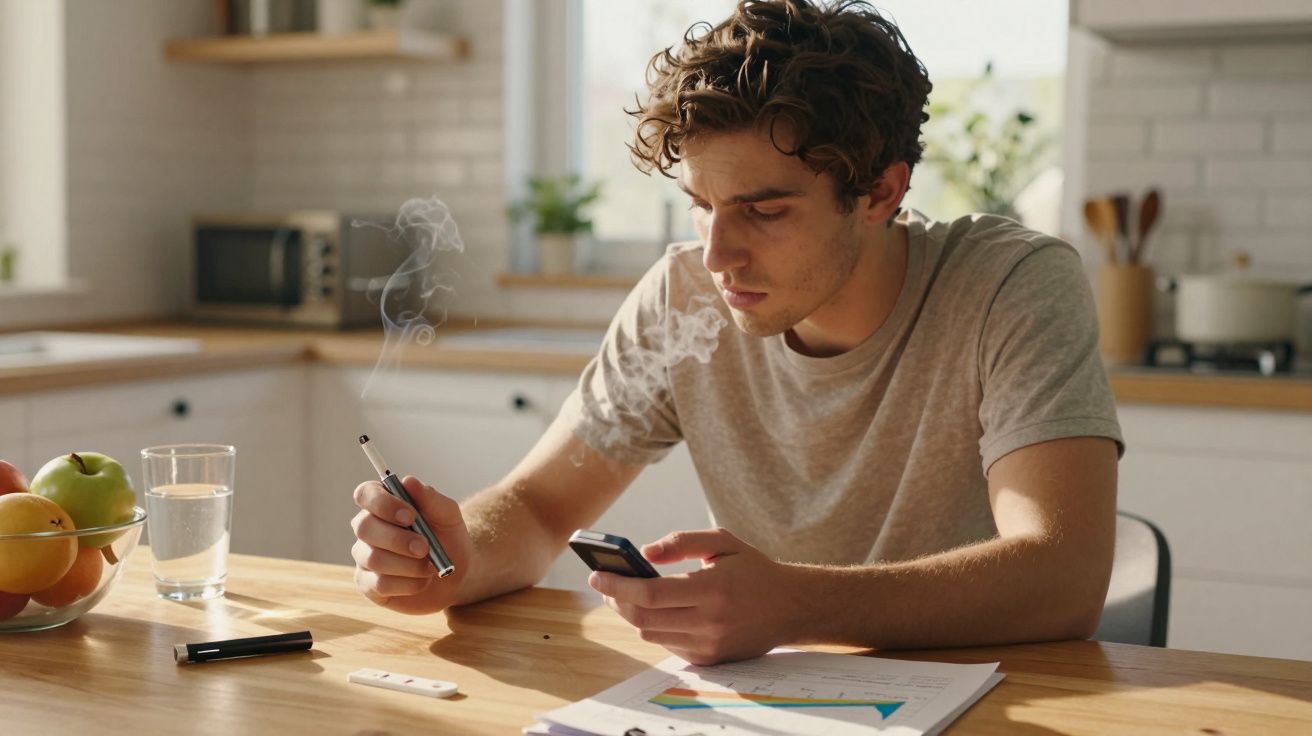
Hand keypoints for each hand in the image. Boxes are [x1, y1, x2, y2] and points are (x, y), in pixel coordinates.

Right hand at [350, 476, 471, 614]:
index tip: (410, 515)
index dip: (382, 503)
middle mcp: (367, 528)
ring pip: (373, 558)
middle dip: (398, 539)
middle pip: (364, 527)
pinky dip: (408, 584)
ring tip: (430, 566)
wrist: (457, 573)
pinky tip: (422, 581)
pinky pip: (379, 584)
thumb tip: (408, 481)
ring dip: (408, 564)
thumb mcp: (448, 515)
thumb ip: (430, 498)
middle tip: (425, 547)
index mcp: (382, 504)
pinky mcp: (368, 585)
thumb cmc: (448, 537)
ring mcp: (364, 557)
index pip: (365, 494)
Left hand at [588, 527, 801, 664]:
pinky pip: (668, 644)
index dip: (617, 585)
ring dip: (633, 614)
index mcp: (712, 588)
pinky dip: (656, 626)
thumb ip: (682, 542)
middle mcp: (709, 620)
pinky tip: (657, 610)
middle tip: (606, 585)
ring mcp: (709, 644)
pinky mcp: (709, 658)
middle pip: (643, 617)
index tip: (596, 575)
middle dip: (617, 601)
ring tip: (627, 595)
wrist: (791, 607)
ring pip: (651, 633)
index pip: (650, 592)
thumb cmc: (754, 570)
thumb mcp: (723, 542)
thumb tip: (644, 553)